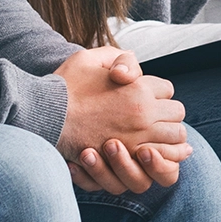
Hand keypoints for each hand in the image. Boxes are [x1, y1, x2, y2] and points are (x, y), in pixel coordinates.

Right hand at [54, 47, 190, 194]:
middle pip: (176, 113)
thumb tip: (131, 69)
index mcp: (137, 87)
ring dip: (169, 136)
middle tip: (155, 116)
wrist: (43, 116)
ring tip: (158, 137)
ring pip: (175, 138)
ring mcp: (135, 138)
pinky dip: (161, 159)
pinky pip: (158, 163)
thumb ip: (117, 58)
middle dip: (168, 114)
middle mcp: (142, 113)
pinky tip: (154, 154)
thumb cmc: (65, 85)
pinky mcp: (124, 160)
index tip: (145, 96)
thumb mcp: (91, 58)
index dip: (157, 92)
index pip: (167, 90)